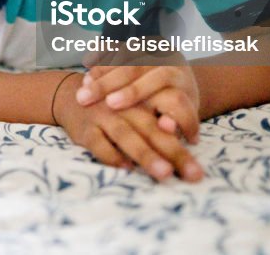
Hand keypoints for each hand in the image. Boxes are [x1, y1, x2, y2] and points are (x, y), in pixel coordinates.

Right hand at [54, 74, 202, 181]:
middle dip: (174, 152)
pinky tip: (125, 167)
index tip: (198, 149)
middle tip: (194, 174)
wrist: (71, 95)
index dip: (187, 126)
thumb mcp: (137, 105)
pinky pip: (98, 143)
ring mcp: (103, 115)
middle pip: (152, 128)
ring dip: (146, 154)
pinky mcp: (85, 128)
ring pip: (126, 135)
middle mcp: (124, 105)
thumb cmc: (115, 107)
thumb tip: (174, 129)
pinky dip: (111, 155)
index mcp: (143, 96)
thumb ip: (158, 117)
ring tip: (164, 173)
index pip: (170, 107)